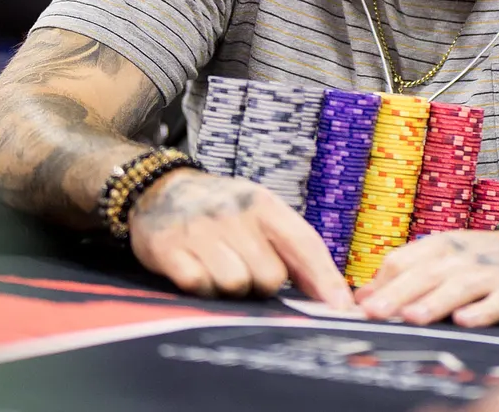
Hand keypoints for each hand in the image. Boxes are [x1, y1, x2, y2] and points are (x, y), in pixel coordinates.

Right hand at [129, 169, 352, 307]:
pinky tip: (195, 270)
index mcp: (264, 204)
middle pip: (270, 276)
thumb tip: (332, 296)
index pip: (304, 244)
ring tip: (219, 270)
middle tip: (246, 269)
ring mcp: (200, 229)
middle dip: (262, 284)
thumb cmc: (221, 210)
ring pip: (235, 285)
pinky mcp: (167, 248)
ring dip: (230, 289)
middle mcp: (234, 213)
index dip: (325, 280)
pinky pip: (198, 285)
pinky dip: (200, 287)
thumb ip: (293, 248)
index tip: (341, 310)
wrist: (157, 189)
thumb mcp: (259, 213)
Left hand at [355, 230, 498, 326]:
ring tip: (412, 318)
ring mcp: (493, 273)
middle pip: (427, 273)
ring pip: (460, 285)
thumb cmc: (483, 263)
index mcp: (442, 246)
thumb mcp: (445, 261)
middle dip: (398, 293)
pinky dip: (482, 310)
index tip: (357, 306)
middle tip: (373, 313)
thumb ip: (406, 276)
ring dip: (435, 301)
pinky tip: (465, 322)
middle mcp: (464, 256)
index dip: (381, 282)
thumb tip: (363, 297)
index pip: (405, 260)